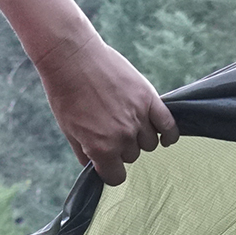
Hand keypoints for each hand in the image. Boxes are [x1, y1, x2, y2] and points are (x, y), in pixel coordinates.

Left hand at [35, 35, 178, 185]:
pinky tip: (165, 137)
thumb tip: (97, 167)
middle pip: (132, 156)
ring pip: (149, 143)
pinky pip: (169, 126)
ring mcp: (138, 117)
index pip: (116, 177)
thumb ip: (86, 155)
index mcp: (101, 148)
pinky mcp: (149, 99)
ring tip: (127, 120)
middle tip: (109, 127)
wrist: (72, 57)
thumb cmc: (66, 94)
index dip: (110, 170)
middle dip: (122, 147)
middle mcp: (123, 136)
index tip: (106, 160)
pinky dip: (169, 134)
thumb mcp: (69, 131)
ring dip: (140, 137)